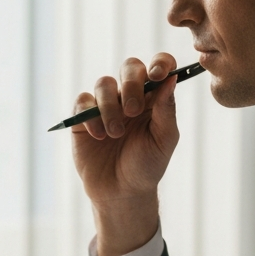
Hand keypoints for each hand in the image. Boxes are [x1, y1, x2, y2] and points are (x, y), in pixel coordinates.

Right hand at [72, 53, 179, 255]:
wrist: (121, 192)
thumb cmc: (147, 166)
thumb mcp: (164, 140)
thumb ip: (166, 110)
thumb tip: (170, 79)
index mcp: (154, 98)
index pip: (159, 66)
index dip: (160, 63)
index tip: (158, 75)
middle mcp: (130, 96)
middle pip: (130, 67)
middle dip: (131, 85)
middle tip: (133, 111)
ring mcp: (106, 105)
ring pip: (104, 83)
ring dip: (110, 106)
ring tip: (115, 133)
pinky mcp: (83, 117)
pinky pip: (83, 101)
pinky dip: (90, 116)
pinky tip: (99, 135)